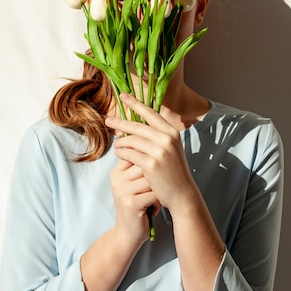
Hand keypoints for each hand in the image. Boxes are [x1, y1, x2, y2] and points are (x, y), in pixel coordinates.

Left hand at [105, 94, 197, 213]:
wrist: (182, 194)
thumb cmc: (173, 172)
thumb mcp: (170, 150)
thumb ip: (156, 137)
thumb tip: (133, 127)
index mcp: (172, 132)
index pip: (151, 113)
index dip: (136, 103)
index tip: (123, 96)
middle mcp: (167, 139)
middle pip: (137, 126)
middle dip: (120, 123)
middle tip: (108, 120)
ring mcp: (160, 151)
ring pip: (131, 140)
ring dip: (120, 143)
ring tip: (117, 146)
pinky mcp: (151, 164)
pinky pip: (129, 154)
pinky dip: (121, 153)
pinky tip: (119, 154)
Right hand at [109, 158, 160, 247]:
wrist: (128, 233)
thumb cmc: (136, 207)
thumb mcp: (132, 185)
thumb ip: (138, 168)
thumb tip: (155, 148)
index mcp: (117, 172)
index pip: (135, 154)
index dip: (150, 162)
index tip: (157, 173)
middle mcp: (117, 179)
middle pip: (145, 165)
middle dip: (156, 177)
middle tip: (157, 188)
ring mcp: (123, 191)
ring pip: (151, 179)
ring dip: (158, 189)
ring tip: (155, 198)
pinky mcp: (131, 203)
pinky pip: (154, 193)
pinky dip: (158, 200)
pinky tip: (155, 207)